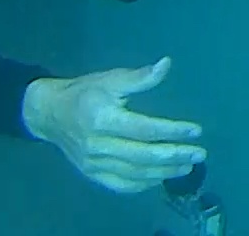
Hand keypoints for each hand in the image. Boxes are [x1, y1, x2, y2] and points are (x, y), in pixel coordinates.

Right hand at [21, 57, 205, 193]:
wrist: (49, 114)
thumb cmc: (84, 92)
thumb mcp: (110, 78)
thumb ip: (140, 77)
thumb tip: (166, 64)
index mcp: (103, 119)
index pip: (145, 129)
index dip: (172, 131)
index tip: (196, 131)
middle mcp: (98, 145)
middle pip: (143, 156)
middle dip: (174, 156)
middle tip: (199, 154)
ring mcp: (94, 163)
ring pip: (135, 173)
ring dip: (164, 172)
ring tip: (187, 166)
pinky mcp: (91, 174)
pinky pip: (121, 184)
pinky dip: (144, 183)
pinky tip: (161, 177)